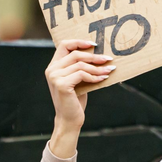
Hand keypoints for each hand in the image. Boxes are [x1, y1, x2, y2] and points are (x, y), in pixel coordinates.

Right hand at [45, 39, 113, 157]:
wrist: (68, 120)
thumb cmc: (75, 100)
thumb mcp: (77, 80)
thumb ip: (80, 67)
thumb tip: (99, 54)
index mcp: (53, 66)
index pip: (64, 45)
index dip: (79, 42)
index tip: (94, 44)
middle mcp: (51, 69)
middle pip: (75, 54)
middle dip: (94, 56)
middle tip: (108, 58)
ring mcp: (55, 77)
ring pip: (80, 65)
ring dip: (97, 68)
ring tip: (109, 70)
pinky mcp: (62, 84)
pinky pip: (82, 74)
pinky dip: (94, 76)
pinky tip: (102, 79)